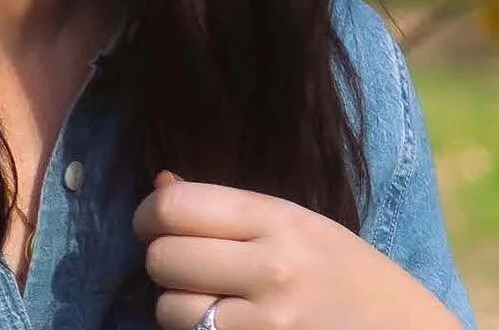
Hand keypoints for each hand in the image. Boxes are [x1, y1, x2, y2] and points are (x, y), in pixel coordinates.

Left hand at [132, 171, 464, 329]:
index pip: (175, 207)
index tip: (153, 223)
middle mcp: (273, 271)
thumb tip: (160, 183)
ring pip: (171, 311)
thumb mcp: (299, 224)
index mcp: (280, 221)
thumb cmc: (349, 276)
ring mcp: (270, 326)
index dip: (149, 214)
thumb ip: (230, 207)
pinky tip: (223, 326)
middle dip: (161, 261)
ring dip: (177, 307)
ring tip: (208, 301)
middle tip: (182, 265)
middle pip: (164, 259)